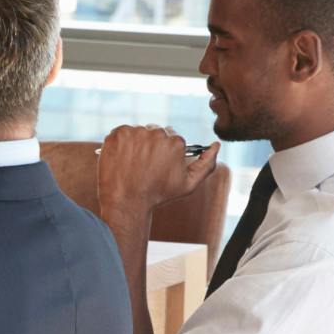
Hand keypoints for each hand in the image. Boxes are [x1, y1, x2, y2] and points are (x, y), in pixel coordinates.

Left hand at [95, 126, 220, 227]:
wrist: (126, 202)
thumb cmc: (158, 194)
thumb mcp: (188, 184)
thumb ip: (206, 164)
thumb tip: (216, 145)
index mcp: (175, 141)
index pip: (172, 138)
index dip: (166, 152)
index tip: (158, 164)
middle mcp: (156, 133)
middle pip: (156, 132)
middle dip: (153, 145)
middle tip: (145, 164)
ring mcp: (135, 132)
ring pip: (139, 132)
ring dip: (137, 143)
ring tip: (133, 163)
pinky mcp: (117, 134)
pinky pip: (122, 132)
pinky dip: (122, 143)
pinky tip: (122, 158)